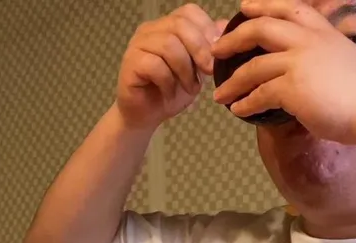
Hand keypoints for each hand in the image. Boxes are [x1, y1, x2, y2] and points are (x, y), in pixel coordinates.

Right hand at [116, 4, 221, 129]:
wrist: (147, 115)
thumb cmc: (172, 91)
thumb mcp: (198, 69)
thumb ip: (209, 47)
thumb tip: (225, 26)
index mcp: (167, 26)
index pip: (188, 12)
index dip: (206, 29)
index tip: (218, 54)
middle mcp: (150, 30)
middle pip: (179, 24)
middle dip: (200, 49)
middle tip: (209, 72)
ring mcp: (137, 45)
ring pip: (168, 45)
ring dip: (185, 70)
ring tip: (190, 88)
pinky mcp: (130, 63)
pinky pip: (155, 65)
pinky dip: (168, 82)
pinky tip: (170, 93)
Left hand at [211, 0, 355, 142]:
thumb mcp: (344, 61)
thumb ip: (320, 61)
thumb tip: (303, 77)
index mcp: (322, 31)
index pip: (288, 8)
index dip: (263, 5)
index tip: (245, 7)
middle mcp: (308, 40)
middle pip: (260, 28)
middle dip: (233, 38)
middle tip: (217, 49)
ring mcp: (298, 62)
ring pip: (253, 67)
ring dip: (232, 82)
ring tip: (220, 94)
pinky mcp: (292, 87)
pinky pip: (259, 94)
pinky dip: (245, 103)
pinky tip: (237, 110)